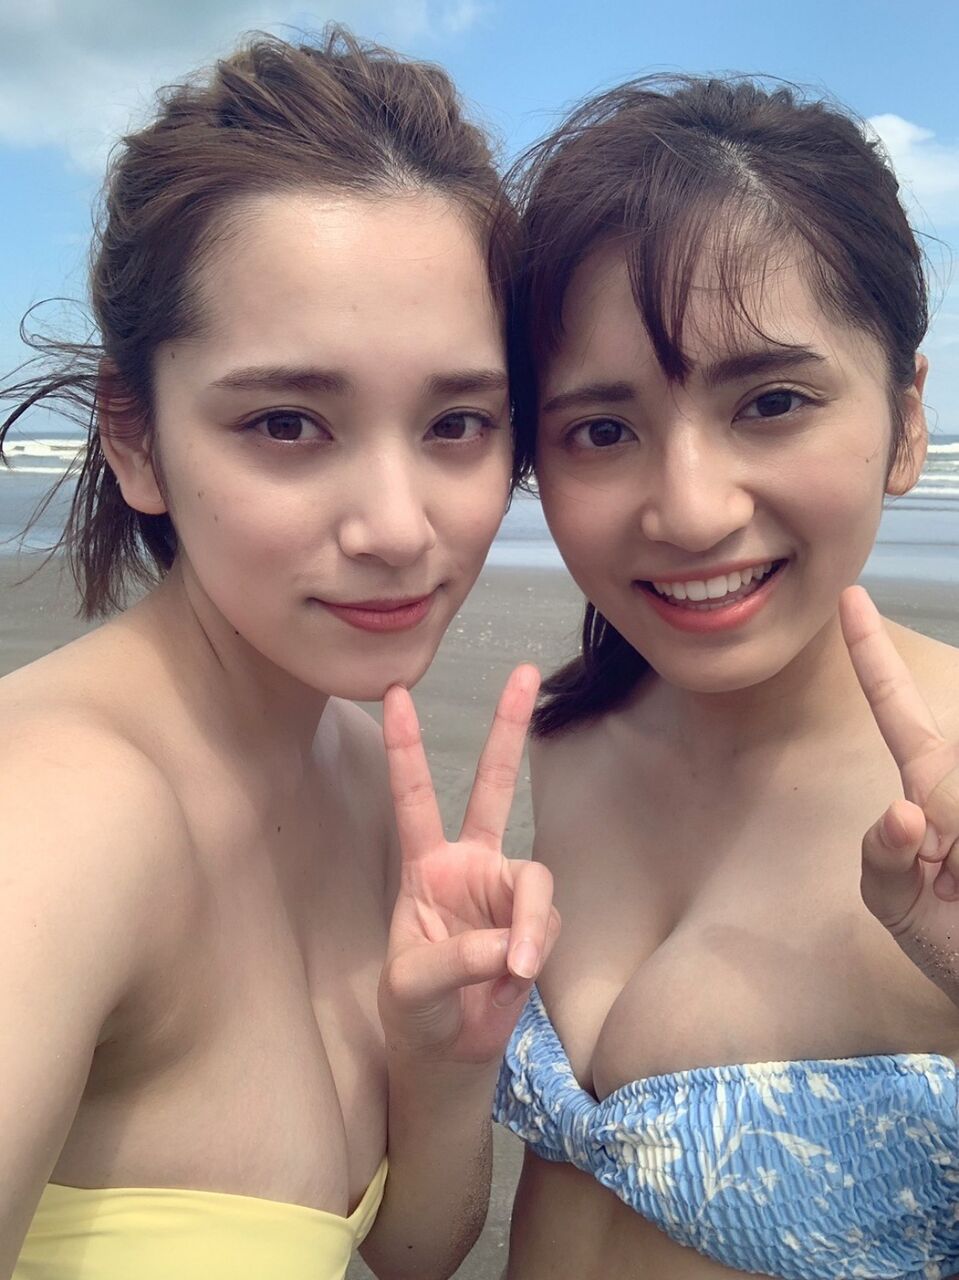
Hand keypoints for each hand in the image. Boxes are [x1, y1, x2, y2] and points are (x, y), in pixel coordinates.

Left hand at [379, 664, 559, 1063]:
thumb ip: (455, 959)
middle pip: (492, 785)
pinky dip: (535, 948)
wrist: (449, 1051)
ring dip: (528, 923)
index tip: (395, 692)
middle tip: (524, 671)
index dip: (407, 746)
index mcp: (425, 866)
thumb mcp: (412, 985)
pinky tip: (516, 977)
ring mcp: (506, 890)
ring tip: (513, 970)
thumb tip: (511, 944)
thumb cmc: (415, 1010)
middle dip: (507, 729)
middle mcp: (469, 865)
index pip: (413, 796)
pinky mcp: (535, 922)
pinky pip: (547, 922)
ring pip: (535, 880)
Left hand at [840, 586, 958, 1000]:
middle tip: (956, 879)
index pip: (897, 710)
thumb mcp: (900, 911)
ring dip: (958, 852)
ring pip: (955, 795)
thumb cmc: (955, 948)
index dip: (871, 654)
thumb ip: (884, 864)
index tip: (849, 596)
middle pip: (940, 772)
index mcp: (931, 785)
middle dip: (945, 831)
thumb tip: (906, 811)